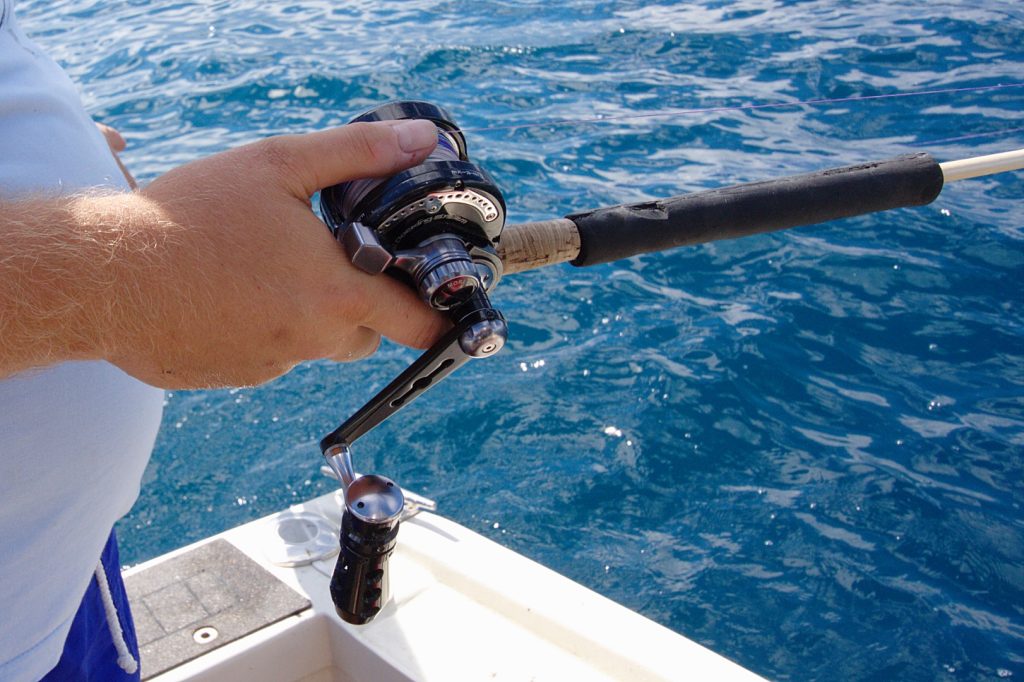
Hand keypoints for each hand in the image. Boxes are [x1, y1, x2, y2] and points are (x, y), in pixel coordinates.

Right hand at [103, 119, 446, 387]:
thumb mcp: (279, 165)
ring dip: (308, 314)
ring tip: (266, 269)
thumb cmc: (191, 217)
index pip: (416, 324)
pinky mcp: (235, 375)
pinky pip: (269, 354)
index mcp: (337, 294)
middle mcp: (311, 339)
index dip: (436, 316)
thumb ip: (359, 155)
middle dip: (361, 304)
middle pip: (366, 334)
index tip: (440, 308)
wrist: (105, 276)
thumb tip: (422, 144)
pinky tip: (229, 293)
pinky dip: (263, 328)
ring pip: (314, 343)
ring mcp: (271, 364)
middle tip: (326, 261)